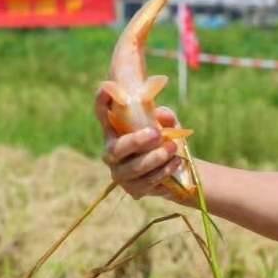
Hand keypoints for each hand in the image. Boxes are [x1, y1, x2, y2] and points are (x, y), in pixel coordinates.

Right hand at [94, 85, 183, 199]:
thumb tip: (163, 116)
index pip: (102, 113)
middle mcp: (112, 152)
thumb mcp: (168, 124)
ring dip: (155, 158)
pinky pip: (145, 183)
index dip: (101, 101)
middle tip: (157, 134)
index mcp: (114, 130)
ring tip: (173, 148)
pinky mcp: (133, 189)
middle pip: (116, 149)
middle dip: (136, 141)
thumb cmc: (164, 140)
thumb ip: (165, 117)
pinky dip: (162, 172)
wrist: (175, 168)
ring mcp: (120, 173)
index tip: (106, 88)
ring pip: (133, 168)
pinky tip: (175, 163)